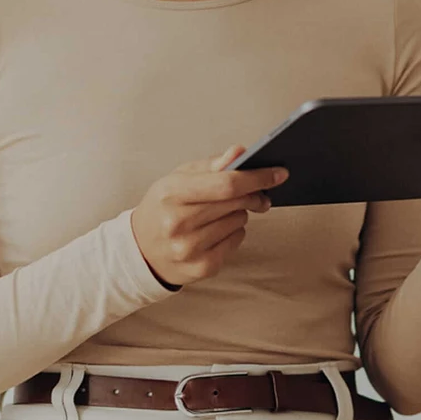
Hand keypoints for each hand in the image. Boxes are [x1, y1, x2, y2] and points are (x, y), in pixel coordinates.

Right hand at [130, 144, 288, 287]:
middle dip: (255, 193)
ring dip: (240, 212)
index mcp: (171, 193)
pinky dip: (235, 231)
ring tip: (224, 211)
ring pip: (239, 221)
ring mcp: (189, 248)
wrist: (141, 249)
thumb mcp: (179, 177)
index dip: (257, 177)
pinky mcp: (201, 267)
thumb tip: (241, 152)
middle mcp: (178, 223)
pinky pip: (237, 240)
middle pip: (236, 202)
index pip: (225, 183)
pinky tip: (219, 229)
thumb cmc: (164, 206)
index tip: (279, 172)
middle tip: (260, 192)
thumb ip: (212, 164)